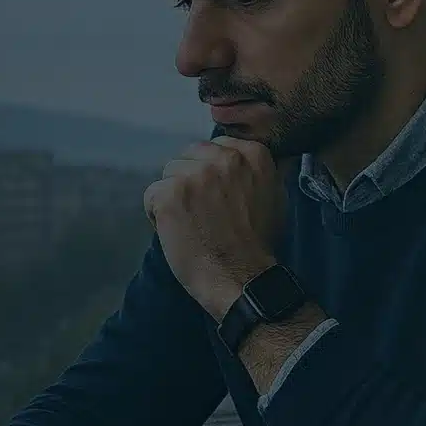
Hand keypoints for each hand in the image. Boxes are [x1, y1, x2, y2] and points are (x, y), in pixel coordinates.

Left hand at [143, 136, 285, 317]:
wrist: (240, 278)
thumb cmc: (258, 244)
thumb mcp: (274, 196)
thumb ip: (255, 172)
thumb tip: (243, 157)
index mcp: (252, 154)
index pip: (215, 147)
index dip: (210, 173)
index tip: (217, 196)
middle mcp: (224, 158)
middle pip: (188, 156)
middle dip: (189, 180)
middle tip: (201, 212)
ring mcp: (194, 174)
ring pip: (168, 174)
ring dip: (173, 196)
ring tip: (190, 223)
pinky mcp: (169, 193)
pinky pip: (151, 194)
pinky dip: (156, 214)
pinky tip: (175, 232)